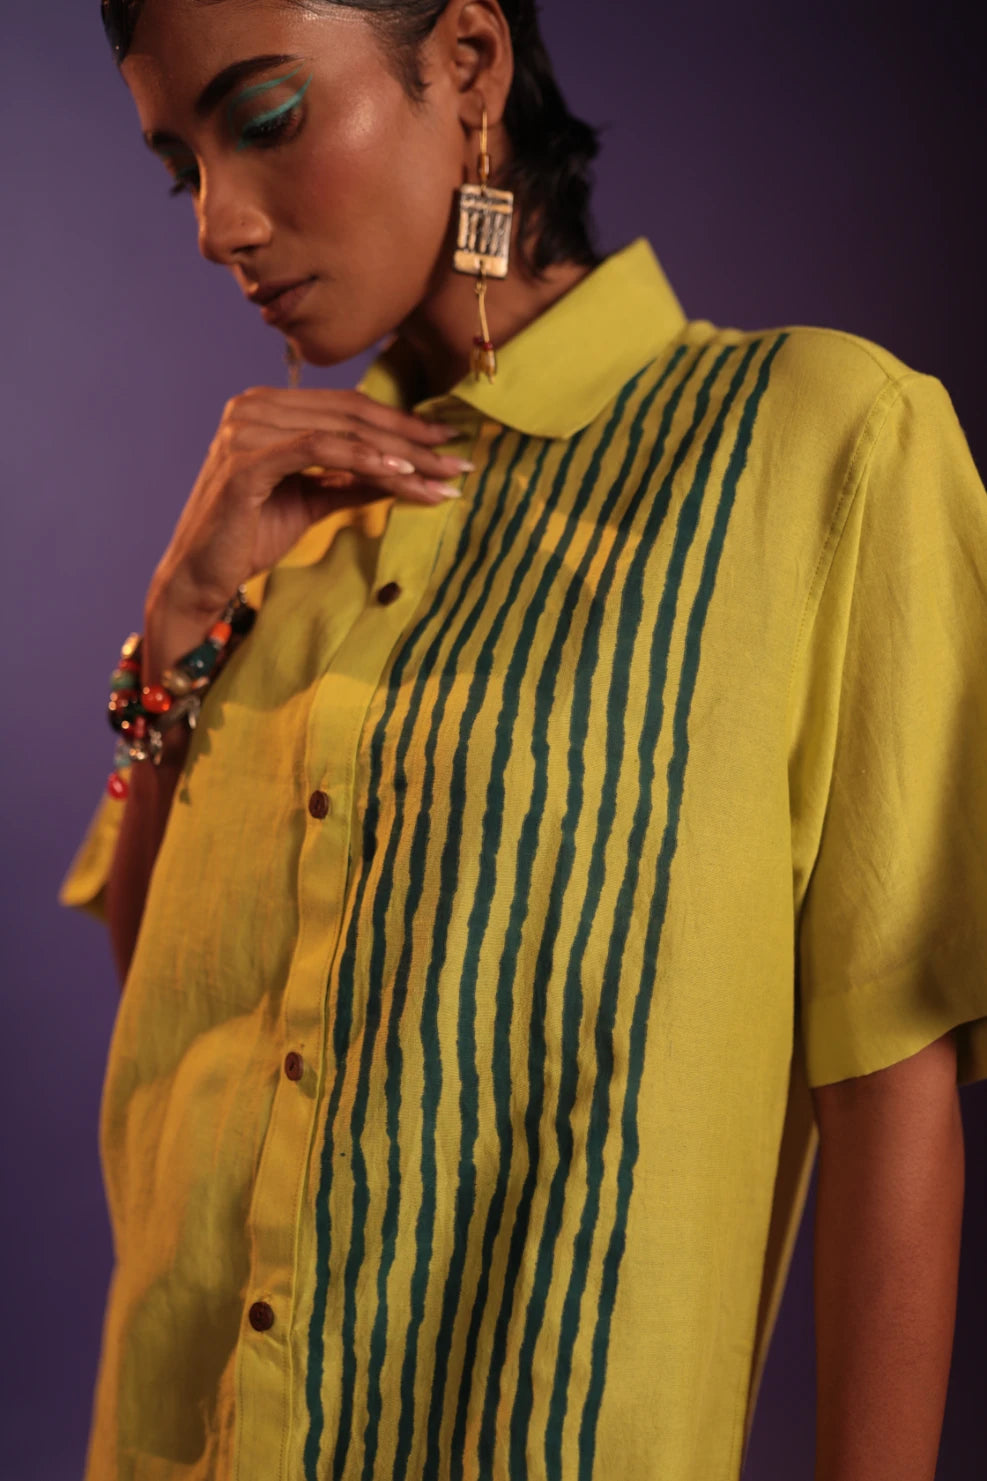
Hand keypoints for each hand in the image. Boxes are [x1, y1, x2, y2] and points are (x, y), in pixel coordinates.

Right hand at [142, 386, 468, 676]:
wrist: (200, 577)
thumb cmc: (249, 538)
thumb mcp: (312, 501)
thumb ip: (352, 479)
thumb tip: (405, 471)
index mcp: (267, 409)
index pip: (349, 408)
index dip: (402, 423)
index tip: (447, 442)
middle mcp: (253, 407)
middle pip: (352, 415)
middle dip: (411, 438)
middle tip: (458, 459)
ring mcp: (246, 429)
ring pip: (342, 431)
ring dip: (398, 454)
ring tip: (440, 475)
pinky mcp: (245, 461)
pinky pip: (318, 449)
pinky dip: (362, 458)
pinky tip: (399, 473)